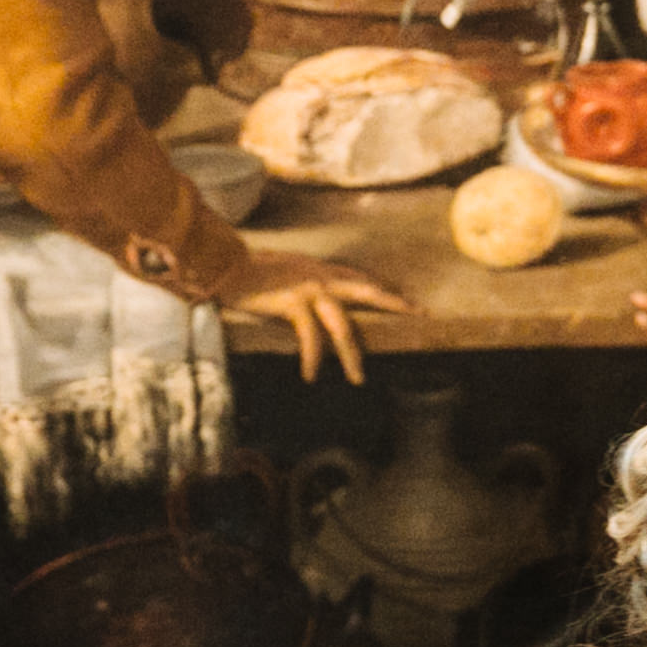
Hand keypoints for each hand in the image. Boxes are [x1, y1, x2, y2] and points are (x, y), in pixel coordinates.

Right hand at [230, 248, 410, 383]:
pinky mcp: (293, 304)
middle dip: (395, 303)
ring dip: (352, 356)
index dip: (383, 289)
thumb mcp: (284, 270)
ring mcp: (309, 289)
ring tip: (358, 379)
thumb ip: (302, 279)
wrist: (226, 267)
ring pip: (342, 326)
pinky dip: (313, 358)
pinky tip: (312, 376)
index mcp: (320, 268)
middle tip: (420, 314)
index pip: (360, 279)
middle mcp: (321, 276)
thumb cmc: (249, 270)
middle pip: (368, 291)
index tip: (406, 299)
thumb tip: (309, 294)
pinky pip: (310, 337)